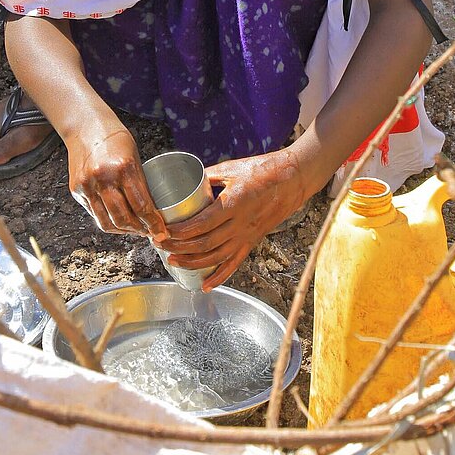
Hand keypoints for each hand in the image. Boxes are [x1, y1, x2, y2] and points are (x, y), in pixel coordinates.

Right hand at [67, 123, 167, 239]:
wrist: (86, 126)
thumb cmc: (114, 140)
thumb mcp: (134, 157)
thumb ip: (140, 183)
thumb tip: (152, 211)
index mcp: (123, 168)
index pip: (141, 206)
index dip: (153, 224)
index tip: (160, 232)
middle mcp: (103, 178)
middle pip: (123, 219)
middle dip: (139, 230)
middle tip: (149, 232)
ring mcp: (88, 185)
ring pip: (106, 222)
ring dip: (123, 231)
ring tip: (134, 230)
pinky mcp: (77, 190)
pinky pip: (95, 214)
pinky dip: (108, 222)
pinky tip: (118, 221)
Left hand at [155, 149, 306, 291]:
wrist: (293, 179)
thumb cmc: (263, 170)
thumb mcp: (231, 168)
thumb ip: (208, 177)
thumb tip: (186, 184)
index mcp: (234, 204)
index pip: (202, 223)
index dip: (181, 231)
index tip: (164, 230)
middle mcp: (241, 224)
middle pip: (205, 243)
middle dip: (179, 247)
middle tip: (161, 245)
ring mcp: (247, 235)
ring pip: (217, 257)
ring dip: (193, 263)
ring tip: (173, 262)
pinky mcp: (253, 241)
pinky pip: (235, 264)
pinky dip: (219, 277)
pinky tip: (205, 285)